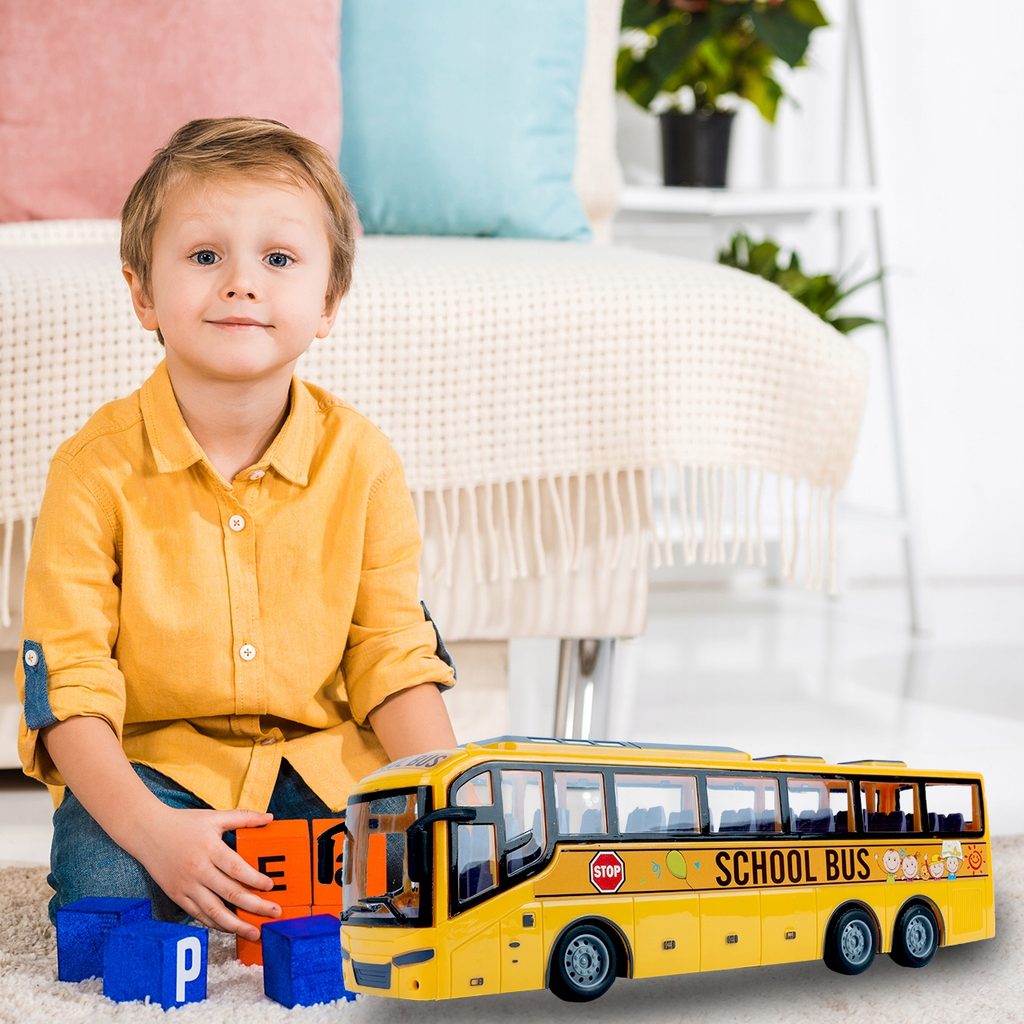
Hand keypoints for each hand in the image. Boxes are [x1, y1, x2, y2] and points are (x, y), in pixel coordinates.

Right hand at [131, 805, 281, 939]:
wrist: (148, 832)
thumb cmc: (185, 823)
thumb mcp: (214, 817)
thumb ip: (243, 818)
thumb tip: (270, 818)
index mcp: (209, 849)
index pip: (236, 868)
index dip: (254, 879)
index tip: (271, 886)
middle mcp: (198, 870)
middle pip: (230, 893)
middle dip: (255, 906)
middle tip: (275, 913)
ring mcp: (186, 886)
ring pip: (213, 911)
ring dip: (236, 925)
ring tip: (254, 932)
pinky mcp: (177, 896)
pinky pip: (198, 914)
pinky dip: (215, 924)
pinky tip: (230, 929)